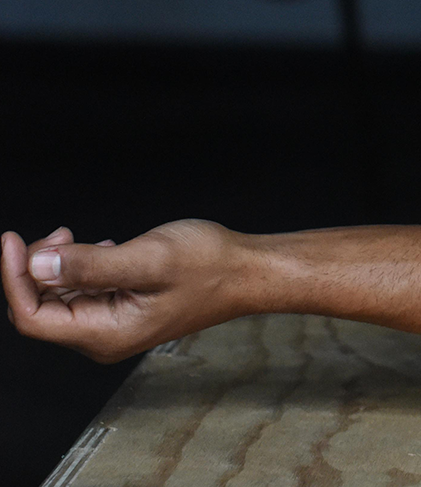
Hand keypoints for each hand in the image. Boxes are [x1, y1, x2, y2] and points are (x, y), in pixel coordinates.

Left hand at [2, 220, 244, 362]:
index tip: (11, 240)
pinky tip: (98, 249)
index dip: (14, 277)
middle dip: (36, 269)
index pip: (32, 316)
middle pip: (42, 308)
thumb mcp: (149, 259)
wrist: (247, 271)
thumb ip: (90, 266)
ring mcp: (115, 326)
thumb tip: (39, 266)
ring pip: (61, 300)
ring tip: (78, 237)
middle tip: (59, 232)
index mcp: (106, 334)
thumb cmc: (210, 266)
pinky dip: (78, 269)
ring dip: (58, 267)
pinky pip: (83, 294)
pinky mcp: (124, 310)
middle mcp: (105, 337)